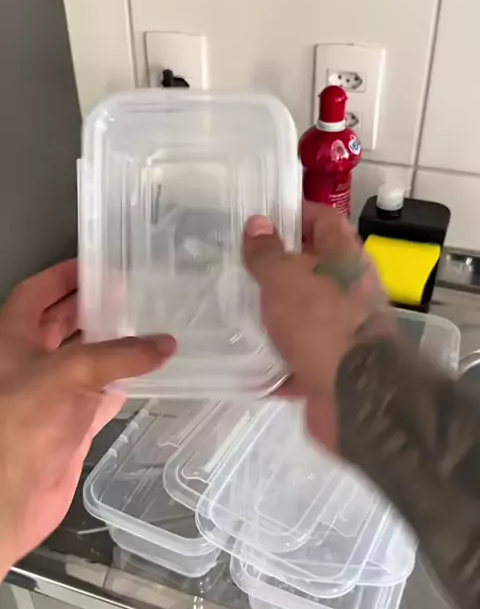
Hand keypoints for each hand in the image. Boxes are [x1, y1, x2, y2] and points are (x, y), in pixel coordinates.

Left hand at [0, 261, 175, 577]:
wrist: (10, 498)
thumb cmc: (20, 425)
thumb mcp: (70, 373)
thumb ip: (119, 355)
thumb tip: (165, 344)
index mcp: (11, 339)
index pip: (35, 294)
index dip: (62, 277)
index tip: (96, 265)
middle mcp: (28, 363)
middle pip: (62, 324)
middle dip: (92, 308)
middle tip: (129, 294)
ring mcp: (50, 395)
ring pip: (84, 361)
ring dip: (111, 347)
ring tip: (146, 328)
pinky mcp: (69, 424)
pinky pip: (99, 397)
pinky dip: (120, 387)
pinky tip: (146, 378)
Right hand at [243, 203, 394, 448]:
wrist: (354, 395)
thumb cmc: (321, 323)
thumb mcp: (285, 278)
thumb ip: (268, 252)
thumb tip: (259, 224)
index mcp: (344, 258)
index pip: (323, 220)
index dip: (294, 213)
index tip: (258, 218)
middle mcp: (348, 290)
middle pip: (310, 268)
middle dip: (274, 267)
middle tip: (234, 264)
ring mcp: (340, 330)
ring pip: (301, 313)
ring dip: (271, 313)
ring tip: (230, 307)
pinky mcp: (329, 365)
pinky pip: (295, 355)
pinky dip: (272, 358)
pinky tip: (241, 355)